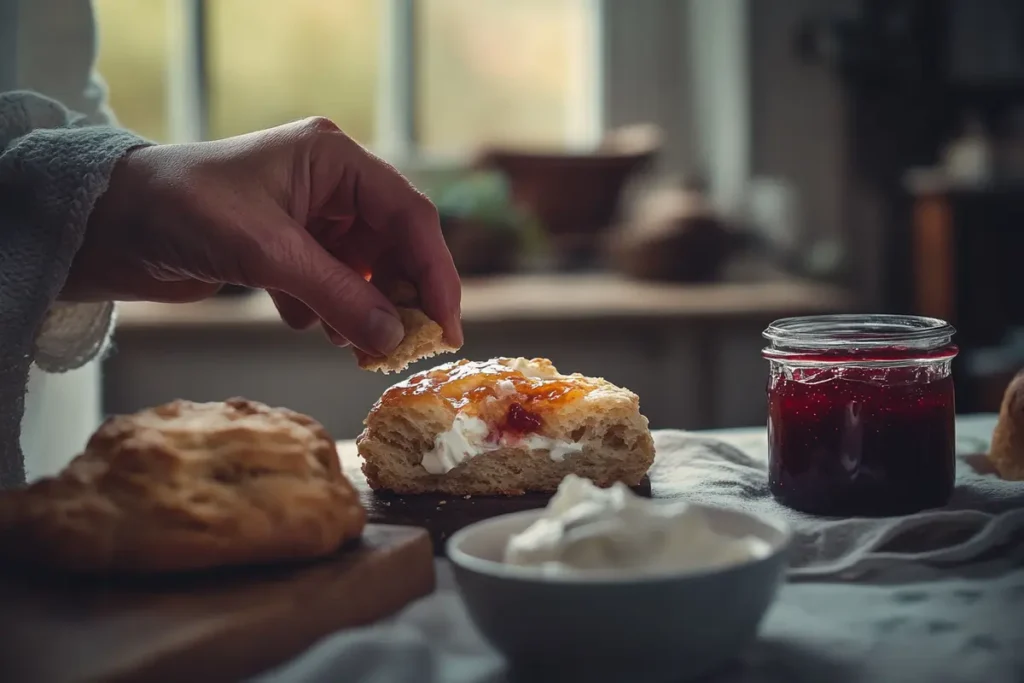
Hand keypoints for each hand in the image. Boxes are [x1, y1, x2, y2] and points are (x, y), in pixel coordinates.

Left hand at [68, 117, 462, 356]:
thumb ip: (338, 296)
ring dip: (362, 308)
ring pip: (364, 268)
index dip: (435, 272)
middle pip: (394, 244)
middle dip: (399, 297)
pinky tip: (301, 319)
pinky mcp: (286, 245)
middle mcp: (329, 182)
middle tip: (406, 346)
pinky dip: (326, 308)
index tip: (446, 326)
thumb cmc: (182, 211)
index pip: (410, 215)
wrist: (108, 223)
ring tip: (353, 345)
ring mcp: (308, 215)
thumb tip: (394, 339)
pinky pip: (330, 281)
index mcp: (334, 158)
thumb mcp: (268, 253)